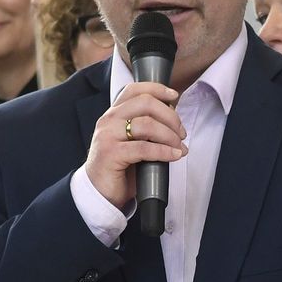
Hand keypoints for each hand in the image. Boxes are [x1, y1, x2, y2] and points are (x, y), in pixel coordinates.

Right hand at [86, 79, 186, 209]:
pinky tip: (174, 155)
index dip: (157, 89)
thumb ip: (146, 127)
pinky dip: (164, 151)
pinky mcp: (111, 154)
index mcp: (114, 114)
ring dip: (170, 135)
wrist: (99, 192)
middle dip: (170, 117)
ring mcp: (108, 136)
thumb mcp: (132, 141)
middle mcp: (109, 120)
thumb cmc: (120, 167)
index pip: (135, 90)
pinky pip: (143, 148)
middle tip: (181, 133)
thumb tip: (174, 120)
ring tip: (179, 147)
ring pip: (147, 125)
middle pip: (145, 103)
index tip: (174, 96)